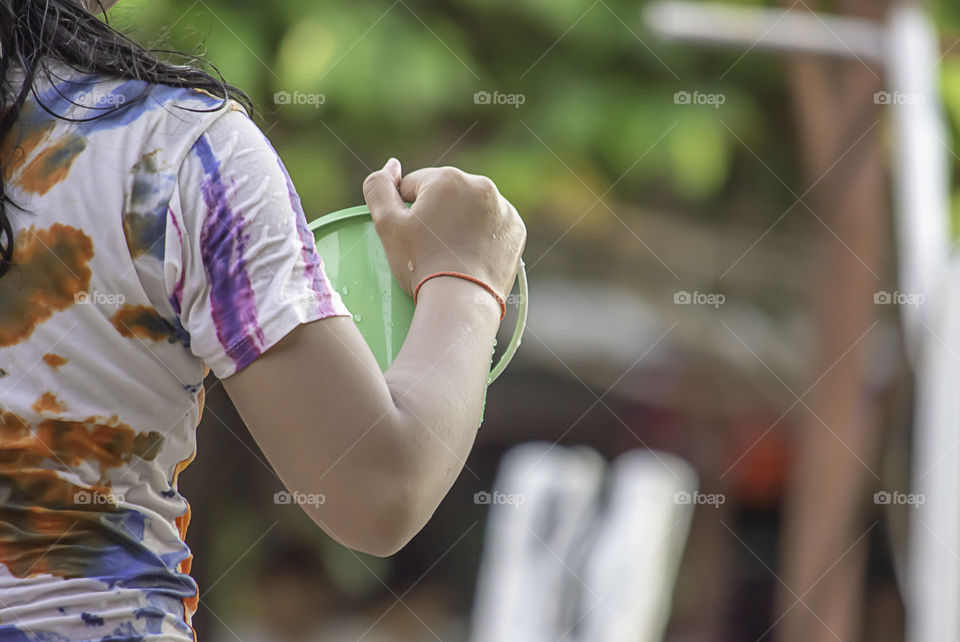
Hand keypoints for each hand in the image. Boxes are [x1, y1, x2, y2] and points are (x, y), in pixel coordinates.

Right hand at [362, 159, 525, 301]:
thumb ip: (378, 187)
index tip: (413, 237)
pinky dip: (482, 235)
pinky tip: (472, 254)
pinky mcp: (516, 229)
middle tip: (432, 248)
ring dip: (460, 222)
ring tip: (452, 252)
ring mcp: (503, 207)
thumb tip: (392, 165)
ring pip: (470, 208)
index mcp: (447, 178)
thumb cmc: (421, 264)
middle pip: (445, 194)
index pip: (414, 186)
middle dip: (436, 214)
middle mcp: (481, 185)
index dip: (406, 213)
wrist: (460, 301)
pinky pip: (492, 224)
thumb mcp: (387, 224)